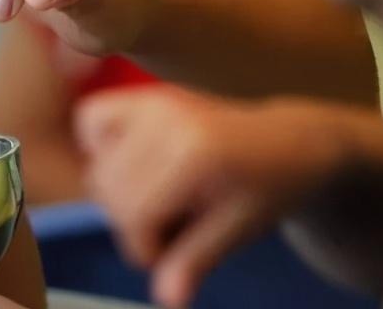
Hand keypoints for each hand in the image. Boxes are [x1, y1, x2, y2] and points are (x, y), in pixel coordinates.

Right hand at [75, 86, 352, 306]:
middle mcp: (166, 118)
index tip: (170, 258)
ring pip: (97, 165)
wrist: (291, 143)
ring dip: (116, 194)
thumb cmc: (269, 189)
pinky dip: (98, 147)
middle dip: (131, 224)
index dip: (145, 248)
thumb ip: (196, 260)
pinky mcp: (142, 94)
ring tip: (157, 200)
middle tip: (170, 229)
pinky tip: (132, 164)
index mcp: (195, 153)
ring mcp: (152, 100)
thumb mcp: (238, 230)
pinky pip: (90, 121)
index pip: (135, 213)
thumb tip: (167, 300)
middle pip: (109, 191)